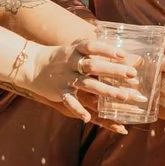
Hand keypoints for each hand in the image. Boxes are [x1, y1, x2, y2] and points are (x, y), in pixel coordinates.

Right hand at [24, 39, 139, 124]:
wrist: (32, 65)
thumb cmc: (61, 56)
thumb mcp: (75, 48)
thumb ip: (95, 49)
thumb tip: (125, 52)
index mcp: (76, 50)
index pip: (93, 46)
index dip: (108, 50)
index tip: (123, 55)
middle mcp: (71, 63)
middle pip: (94, 66)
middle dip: (114, 71)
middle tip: (133, 75)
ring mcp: (65, 77)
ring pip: (87, 85)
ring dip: (106, 91)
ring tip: (124, 97)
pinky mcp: (59, 91)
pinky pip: (70, 101)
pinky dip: (77, 109)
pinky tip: (88, 119)